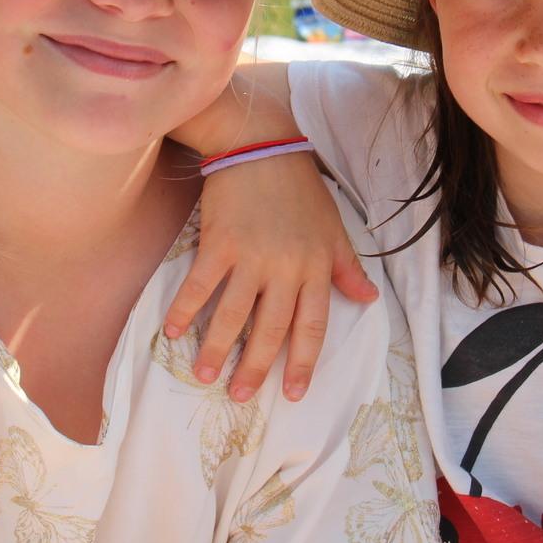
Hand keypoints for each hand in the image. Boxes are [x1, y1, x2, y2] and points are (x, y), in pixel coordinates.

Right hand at [162, 154, 376, 403]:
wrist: (262, 146)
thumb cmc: (300, 189)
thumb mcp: (332, 229)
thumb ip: (346, 268)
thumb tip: (368, 299)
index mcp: (315, 267)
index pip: (311, 327)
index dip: (303, 363)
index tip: (294, 393)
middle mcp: (285, 268)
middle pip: (271, 330)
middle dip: (256, 368)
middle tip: (241, 397)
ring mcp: (251, 257)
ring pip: (234, 316)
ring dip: (217, 349)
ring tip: (205, 376)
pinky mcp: (219, 243)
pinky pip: (200, 286)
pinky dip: (185, 311)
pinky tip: (173, 333)